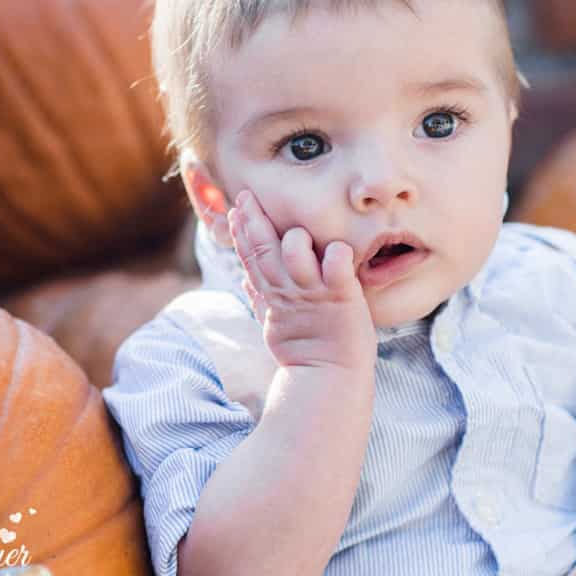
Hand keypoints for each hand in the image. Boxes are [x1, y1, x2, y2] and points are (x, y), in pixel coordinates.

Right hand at [227, 190, 375, 373]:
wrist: (329, 379)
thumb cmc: (308, 354)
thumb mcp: (276, 324)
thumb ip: (261, 298)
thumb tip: (246, 280)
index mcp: (274, 296)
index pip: (251, 257)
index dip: (241, 233)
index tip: (234, 210)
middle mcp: (290, 290)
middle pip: (265, 248)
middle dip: (255, 220)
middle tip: (248, 196)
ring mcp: (314, 293)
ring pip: (295, 252)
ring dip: (295, 238)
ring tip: (297, 232)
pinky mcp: (341, 296)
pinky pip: (336, 265)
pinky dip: (336, 255)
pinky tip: (336, 249)